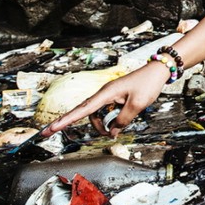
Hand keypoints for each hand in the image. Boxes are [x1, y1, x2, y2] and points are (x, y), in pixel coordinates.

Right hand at [42, 62, 169, 137]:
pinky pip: (105, 112)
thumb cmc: (147, 84)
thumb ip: (123, 120)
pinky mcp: (114, 98)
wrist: (157, 71)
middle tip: (47, 133)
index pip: (82, 110)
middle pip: (81, 112)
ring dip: (101, 125)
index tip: (50, 129)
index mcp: (106, 93)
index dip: (65, 121)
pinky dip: (108, 120)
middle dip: (66, 122)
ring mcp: (108, 96)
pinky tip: (115, 127)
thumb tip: (113, 132)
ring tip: (113, 132)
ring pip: (96, 115)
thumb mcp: (137, 105)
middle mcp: (103, 94)